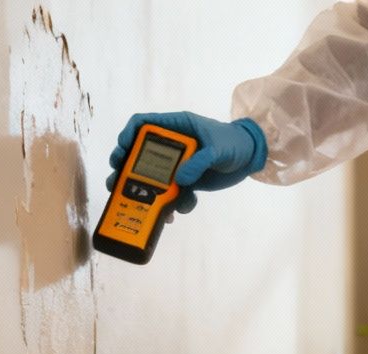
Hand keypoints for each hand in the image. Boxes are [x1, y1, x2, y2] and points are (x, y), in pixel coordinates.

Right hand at [108, 112, 267, 211]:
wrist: (250, 158)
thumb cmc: (234, 143)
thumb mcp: (217, 149)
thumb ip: (199, 162)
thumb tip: (180, 180)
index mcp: (176, 127)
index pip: (143, 124)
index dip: (129, 134)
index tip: (123, 148)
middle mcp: (172, 145)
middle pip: (139, 153)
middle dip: (126, 167)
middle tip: (116, 180)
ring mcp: (177, 164)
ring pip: (151, 177)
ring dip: (142, 191)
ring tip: (134, 201)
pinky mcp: (185, 181)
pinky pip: (170, 193)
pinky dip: (168, 205)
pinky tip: (171, 215)